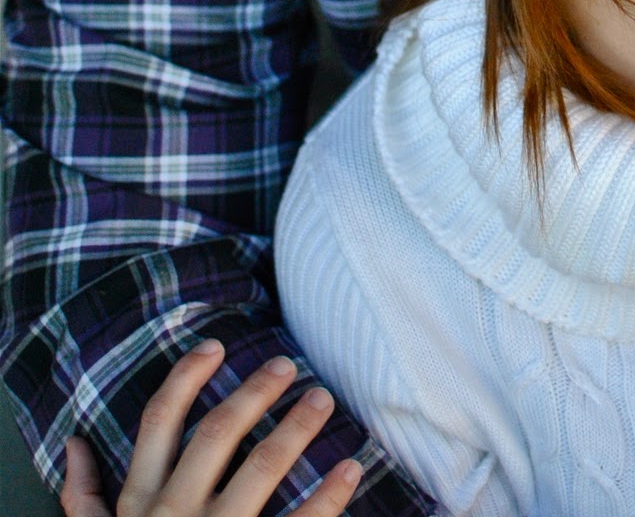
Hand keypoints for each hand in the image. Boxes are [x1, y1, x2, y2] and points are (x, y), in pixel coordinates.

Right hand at [61, 340, 360, 516]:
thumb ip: (83, 499)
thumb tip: (72, 445)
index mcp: (140, 504)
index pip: (158, 425)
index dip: (185, 379)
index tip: (216, 346)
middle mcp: (174, 514)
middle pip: (217, 434)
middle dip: (254, 393)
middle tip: (287, 365)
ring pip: (260, 469)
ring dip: (296, 428)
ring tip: (322, 400)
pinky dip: (328, 496)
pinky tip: (351, 467)